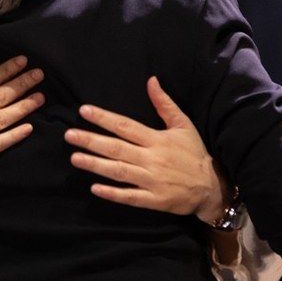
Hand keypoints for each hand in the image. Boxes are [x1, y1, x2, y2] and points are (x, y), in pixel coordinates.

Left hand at [64, 76, 231, 220]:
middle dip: (91, 141)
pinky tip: (95, 188)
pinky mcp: (154, 200)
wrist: (211, 186)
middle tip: (70, 135)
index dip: (104, 118)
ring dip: (96, 165)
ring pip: (119, 171)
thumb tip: (151, 80)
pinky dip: (112, 193)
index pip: (125, 126)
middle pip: (117, 148)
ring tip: (75, 158)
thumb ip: (164, 104)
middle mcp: (152, 158)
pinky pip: (130, 196)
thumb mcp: (183, 125)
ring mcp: (152, 180)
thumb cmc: (194, 153)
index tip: (84, 111)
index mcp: (157, 139)